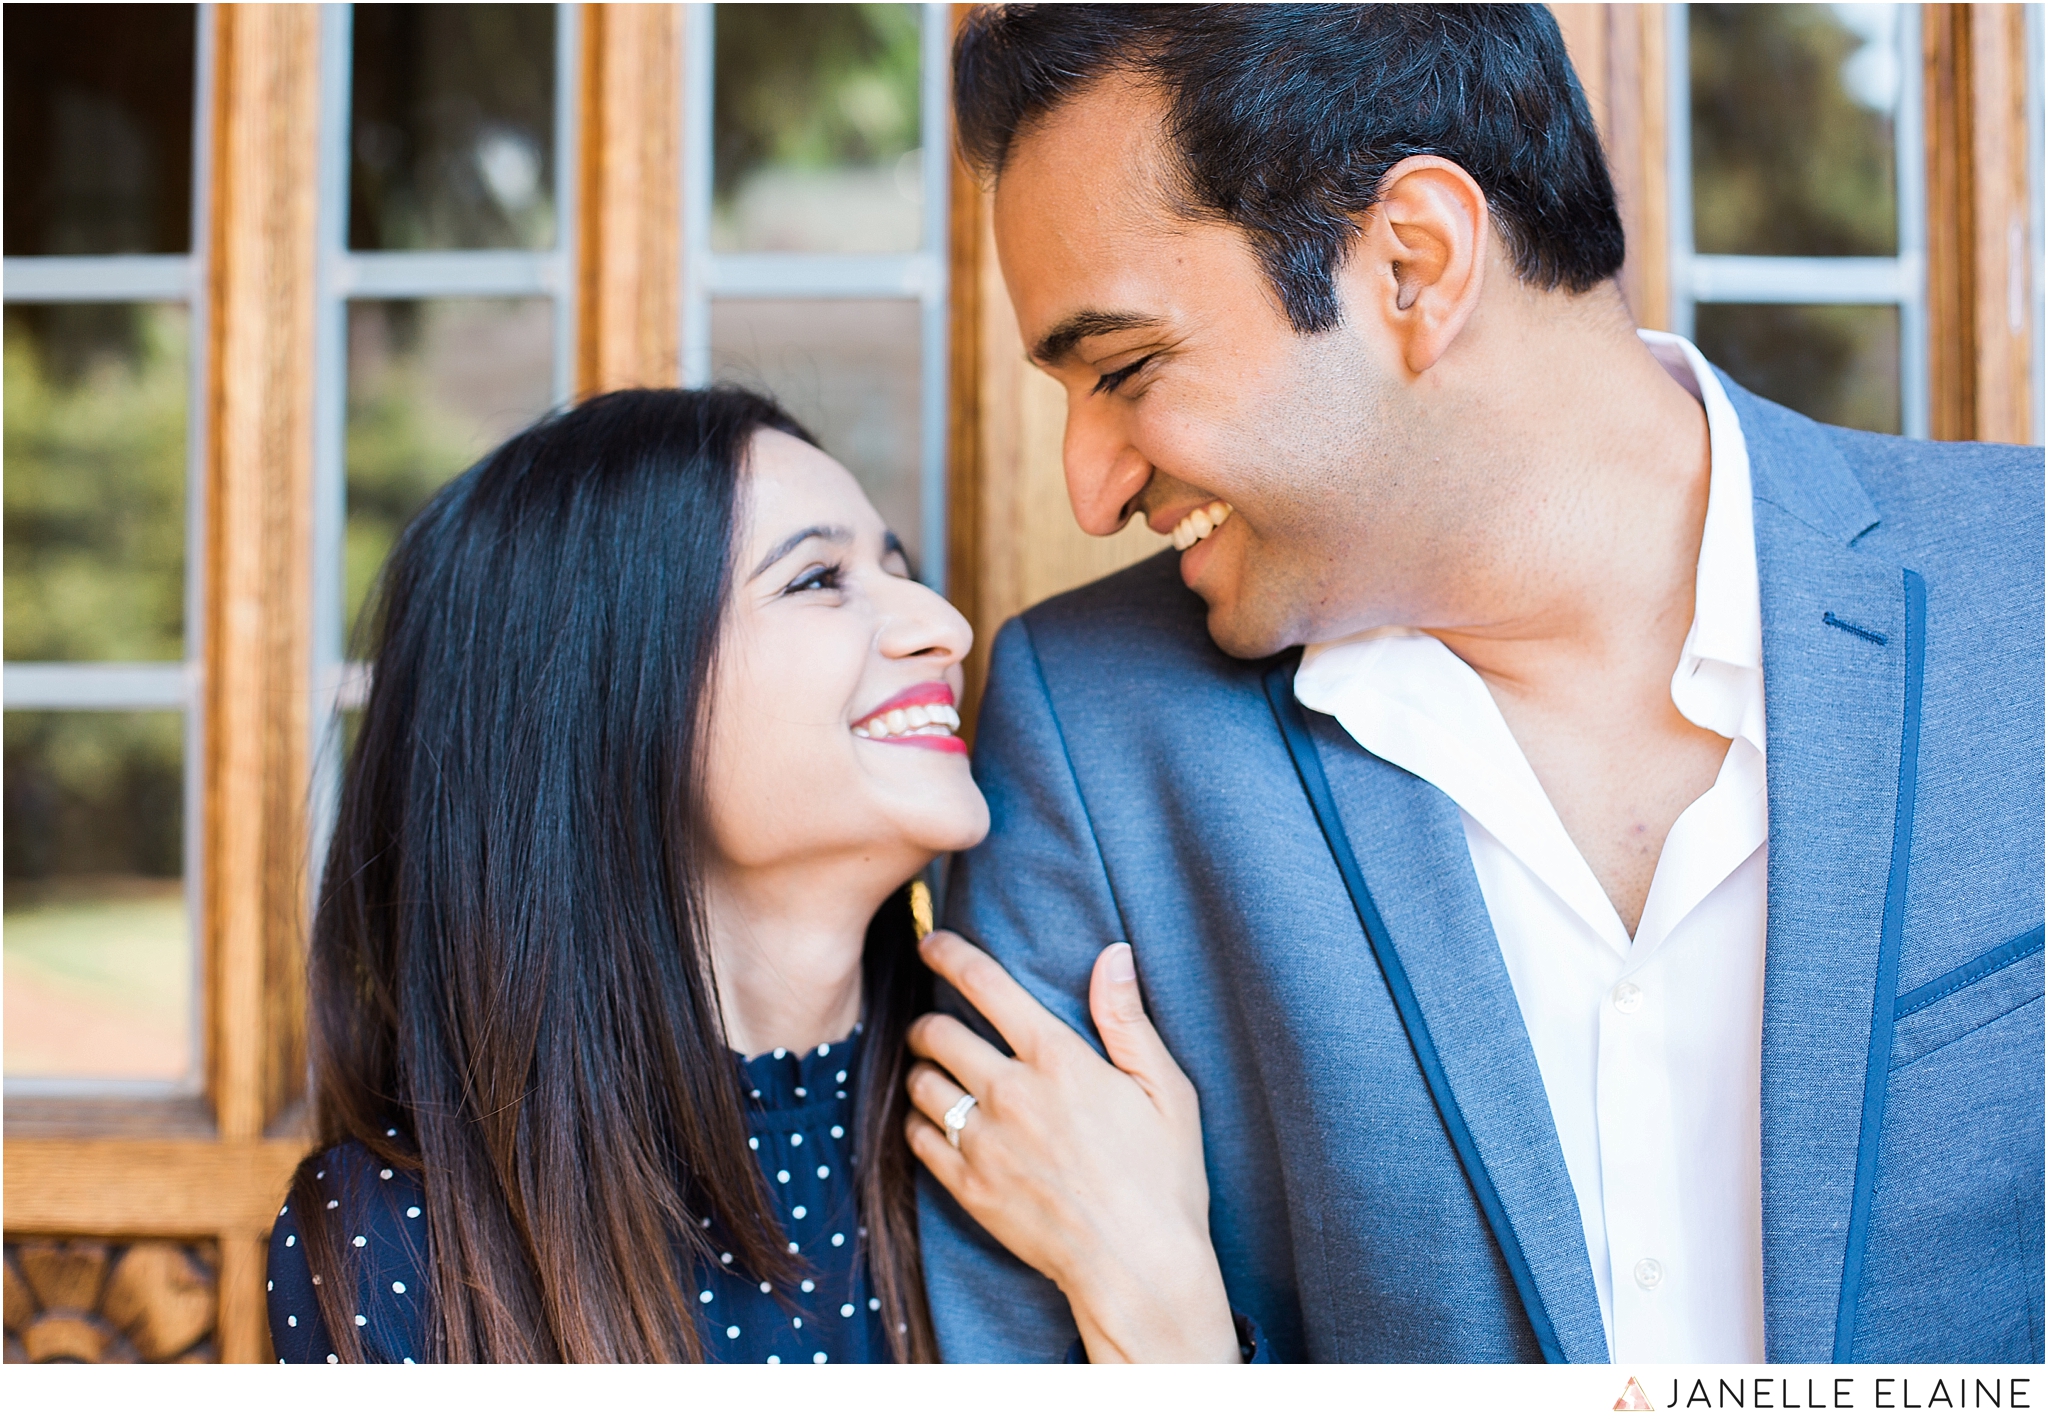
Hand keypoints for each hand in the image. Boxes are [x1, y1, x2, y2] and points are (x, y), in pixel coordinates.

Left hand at [905, 930, 1239, 1362]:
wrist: (1139, 1268)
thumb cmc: (1164, 1178)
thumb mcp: (1167, 1090)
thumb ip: (1127, 1019)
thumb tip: (1112, 954)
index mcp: (1059, 1059)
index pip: (986, 986)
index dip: (950, 955)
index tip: (930, 943)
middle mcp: (1011, 1093)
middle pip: (935, 1033)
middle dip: (928, 1021)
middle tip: (934, 1025)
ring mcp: (984, 1143)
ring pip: (919, 1084)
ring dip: (922, 1071)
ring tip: (936, 1074)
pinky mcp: (968, 1189)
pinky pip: (917, 1139)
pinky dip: (919, 1122)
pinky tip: (937, 1123)